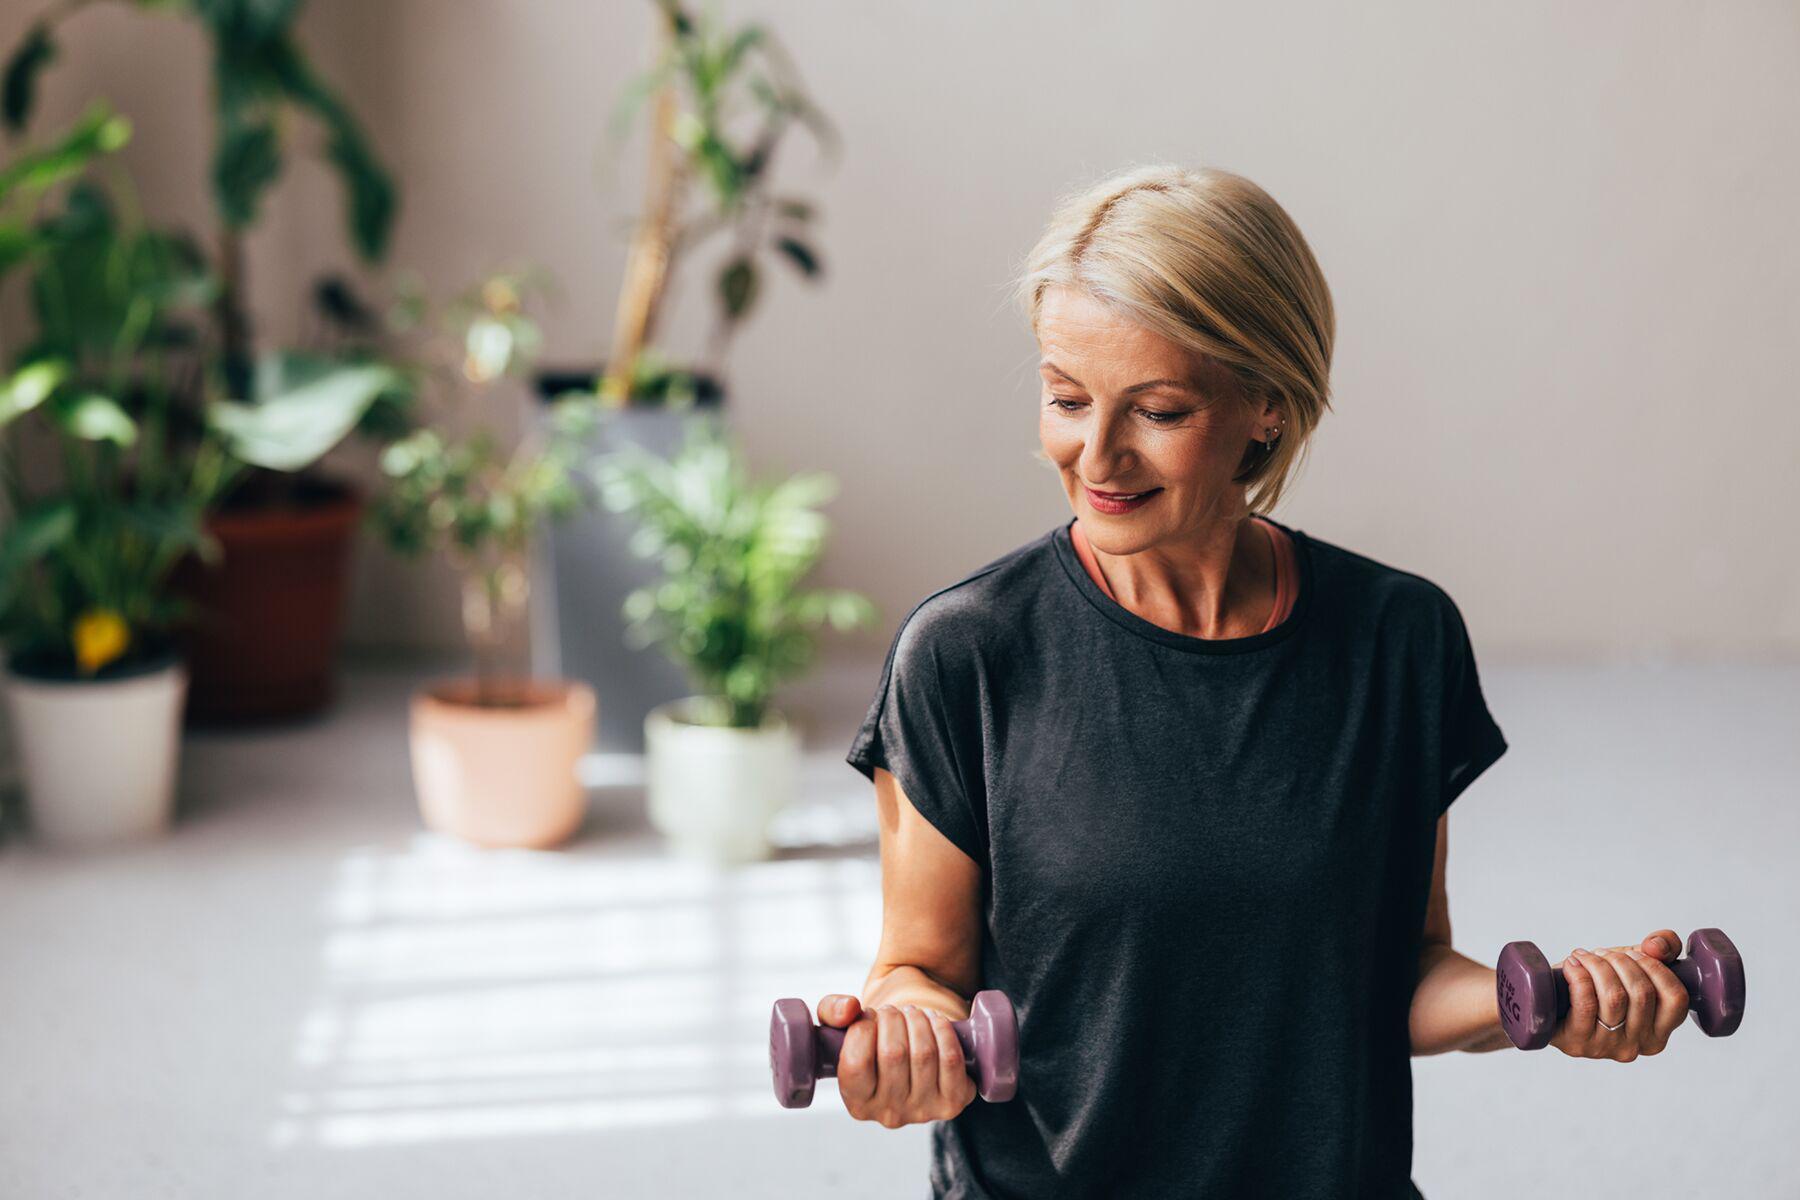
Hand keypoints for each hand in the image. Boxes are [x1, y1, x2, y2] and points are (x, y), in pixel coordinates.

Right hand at [816, 995, 978, 1126]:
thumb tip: (849, 1009)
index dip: (862, 1029)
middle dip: (892, 1018)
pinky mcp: (952, 1102)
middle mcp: (889, 1115)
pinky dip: (944, 1032)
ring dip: (918, 1020)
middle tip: (891, 1011)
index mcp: (857, 1103)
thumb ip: (832, 1011)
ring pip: (924, 1053)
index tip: (867, 1017)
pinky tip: (934, 1022)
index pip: (856, 1065)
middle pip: (893, 1054)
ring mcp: (923, 1111)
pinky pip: (952, 1060)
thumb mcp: (840, 1029)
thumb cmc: (872, 1043)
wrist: (911, 1059)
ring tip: (911, 1014)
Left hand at [1548, 929, 1691, 1061]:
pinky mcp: (1578, 1043)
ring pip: (1613, 996)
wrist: (1552, 998)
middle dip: (1619, 961)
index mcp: (1660, 1031)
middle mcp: (1638, 1045)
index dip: (1654, 967)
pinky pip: (1585, 1003)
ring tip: (1584, 958)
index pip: (1676, 998)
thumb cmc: (1598, 982)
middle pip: (1641, 993)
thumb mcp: (1636, 962)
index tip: (1633, 954)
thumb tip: (1655, 947)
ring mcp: (1608, 1047)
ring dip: (1597, 965)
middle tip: (1602, 954)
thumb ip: (1663, 946)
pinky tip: (1572, 965)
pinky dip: (1578, 974)